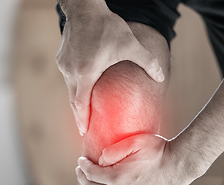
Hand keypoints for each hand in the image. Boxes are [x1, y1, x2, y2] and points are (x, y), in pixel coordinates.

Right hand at [56, 2, 164, 135]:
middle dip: (79, 116)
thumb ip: (148, 62)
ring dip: (77, 101)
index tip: (84, 133)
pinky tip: (84, 87)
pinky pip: (68, 77)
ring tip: (85, 110)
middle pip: (73, 101)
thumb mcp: (130, 45)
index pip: (80, 105)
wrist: (84, 7)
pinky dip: (75, 87)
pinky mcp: (62, 57)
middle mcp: (71, 72)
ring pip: (70, 89)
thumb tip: (160, 78)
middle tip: (85, 129)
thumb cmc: (107, 27)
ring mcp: (64, 64)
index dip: (82, 121)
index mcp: (86, 73)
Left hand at [76, 134, 187, 184]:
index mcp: (118, 177)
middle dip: (82, 179)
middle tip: (81, 172)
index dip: (83, 166)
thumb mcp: (135, 141)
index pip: (90, 174)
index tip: (82, 161)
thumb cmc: (158, 150)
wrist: (179, 165)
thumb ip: (113, 150)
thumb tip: (98, 160)